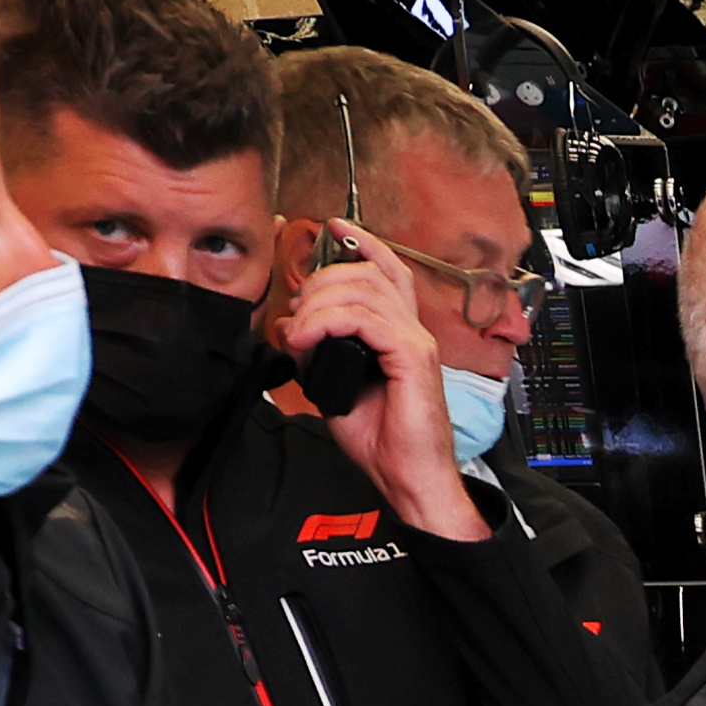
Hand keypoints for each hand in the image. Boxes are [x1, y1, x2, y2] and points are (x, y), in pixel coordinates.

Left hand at [268, 230, 491, 540]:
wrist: (409, 477)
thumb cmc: (383, 441)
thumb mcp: (335, 390)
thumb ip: (317, 355)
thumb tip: (290, 328)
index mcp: (402, 335)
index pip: (389, 272)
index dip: (364, 245)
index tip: (336, 228)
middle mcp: (413, 331)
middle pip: (368, 274)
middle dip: (322, 282)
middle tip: (296, 312)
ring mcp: (416, 341)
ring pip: (363, 291)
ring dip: (318, 305)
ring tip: (298, 333)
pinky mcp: (412, 357)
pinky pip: (366, 320)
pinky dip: (328, 324)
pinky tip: (308, 340)